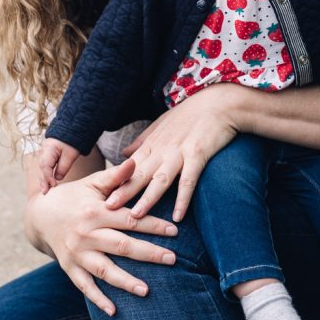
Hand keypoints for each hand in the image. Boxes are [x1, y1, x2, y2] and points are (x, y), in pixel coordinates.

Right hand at [26, 159, 178, 315]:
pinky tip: (114, 311)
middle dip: (149, 253)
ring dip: (126, 281)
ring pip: (104, 269)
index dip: (153, 225)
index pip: (130, 219)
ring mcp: (77, 253)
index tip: (175, 231)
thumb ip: (115, 176)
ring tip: (147, 291)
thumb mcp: (92, 183)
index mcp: (96, 212)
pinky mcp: (69, 267)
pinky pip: (84, 286)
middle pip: (122, 246)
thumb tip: (136, 161)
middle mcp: (86, 234)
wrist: (38, 215)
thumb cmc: (72, 197)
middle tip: (173, 260)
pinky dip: (98, 299)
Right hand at [39, 137, 80, 192]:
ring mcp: (45, 153)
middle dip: (43, 180)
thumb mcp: (71, 153)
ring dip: (43, 179)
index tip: (53, 185)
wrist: (72, 129)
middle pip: (41, 168)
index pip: (45, 165)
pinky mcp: (49, 156)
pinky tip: (47, 183)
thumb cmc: (73, 140)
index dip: (48, 177)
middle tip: (45, 192)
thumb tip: (57, 178)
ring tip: (45, 190)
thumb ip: (64, 166)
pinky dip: (46, 175)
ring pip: (42, 168)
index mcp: (48, 148)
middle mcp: (44, 151)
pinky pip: (45, 167)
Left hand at [107, 84, 239, 221]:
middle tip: (108, 208)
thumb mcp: (162, 124)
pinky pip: (189, 180)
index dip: (116, 181)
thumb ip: (143, 141)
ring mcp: (180, 152)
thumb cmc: (191, 114)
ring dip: (148, 198)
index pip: (131, 166)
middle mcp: (163, 149)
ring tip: (136, 216)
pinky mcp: (198, 154)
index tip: (101, 196)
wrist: (219, 103)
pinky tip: (178, 215)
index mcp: (153, 144)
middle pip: (140, 174)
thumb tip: (124, 154)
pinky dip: (183, 198)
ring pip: (161, 179)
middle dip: (124, 192)